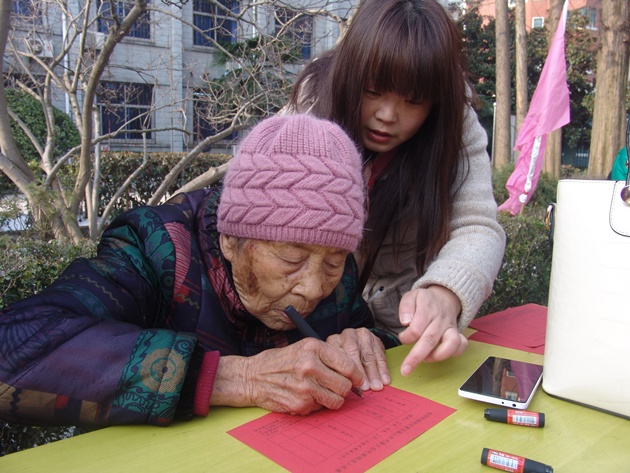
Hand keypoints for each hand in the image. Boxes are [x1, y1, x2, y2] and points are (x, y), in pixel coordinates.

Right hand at [210, 338, 362, 414]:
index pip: (348, 364)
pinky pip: (320, 408)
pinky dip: (316, 404)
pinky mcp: (299, 403)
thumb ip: (328, 356)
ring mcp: (304, 386)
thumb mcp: (304, 348)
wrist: (252, 376)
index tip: (357, 379)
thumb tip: (354, 371)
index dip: (356, 375)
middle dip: (345, 389)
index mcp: (313, 347)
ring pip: (337, 400)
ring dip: (333, 399)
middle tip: (338, 387)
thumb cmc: (281, 361)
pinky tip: (304, 396)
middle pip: (345, 385)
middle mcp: (310, 365)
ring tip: (322, 392)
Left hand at [326, 328, 389, 391]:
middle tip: (366, 387)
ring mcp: (361, 335)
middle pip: (353, 352)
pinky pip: (380, 354)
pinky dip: (383, 369)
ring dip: (374, 373)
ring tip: (376, 386)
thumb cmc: (344, 359)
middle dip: (361, 372)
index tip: (353, 386)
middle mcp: (347, 335)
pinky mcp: (374, 338)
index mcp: (333, 341)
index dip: (346, 372)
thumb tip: (344, 391)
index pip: (339, 356)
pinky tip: (385, 379)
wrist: (356, 343)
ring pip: (368, 355)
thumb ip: (339, 373)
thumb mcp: (337, 363)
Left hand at [397, 285, 467, 375]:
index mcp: (427, 309)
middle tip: (405, 370)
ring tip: (425, 359)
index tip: (402, 338)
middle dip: (416, 357)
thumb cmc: (424, 301)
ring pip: (451, 343)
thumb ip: (406, 307)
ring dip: (437, 356)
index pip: (416, 328)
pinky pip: (462, 346)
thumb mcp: (411, 296)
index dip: (407, 337)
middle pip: (430, 339)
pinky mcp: (458, 334)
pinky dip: (453, 354)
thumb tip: (405, 322)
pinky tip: (439, 356)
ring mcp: (451, 327)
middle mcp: (440, 319)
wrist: (444, 298)